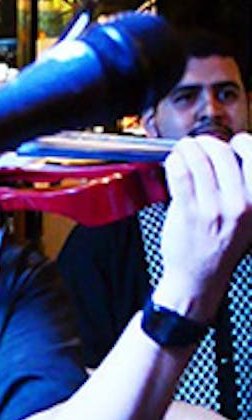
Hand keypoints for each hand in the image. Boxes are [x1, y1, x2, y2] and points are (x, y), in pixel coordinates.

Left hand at [158, 135, 251, 317]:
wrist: (200, 276)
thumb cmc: (221, 246)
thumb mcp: (248, 217)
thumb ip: (243, 188)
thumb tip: (229, 154)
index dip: (240, 143)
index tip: (231, 143)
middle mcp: (240, 205)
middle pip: (222, 154)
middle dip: (207, 142)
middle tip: (198, 143)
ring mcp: (213, 209)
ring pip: (198, 161)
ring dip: (187, 149)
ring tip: (183, 149)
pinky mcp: (188, 213)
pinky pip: (180, 175)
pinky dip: (174, 161)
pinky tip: (174, 161)